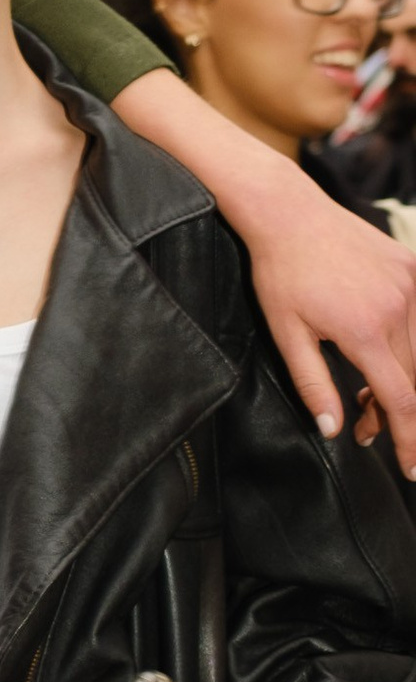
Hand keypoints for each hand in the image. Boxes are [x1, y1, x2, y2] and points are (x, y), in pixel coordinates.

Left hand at [245, 191, 415, 465]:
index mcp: (365, 331)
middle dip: (393, 415)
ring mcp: (411, 285)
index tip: (413, 468)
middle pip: (414, 381)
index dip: (409, 439)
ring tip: (365, 393)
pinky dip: (407, 347)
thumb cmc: (280, 274)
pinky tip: (379, 353)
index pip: (401, 401)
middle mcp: (398, 308)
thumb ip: (314, 386)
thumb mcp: (287, 335)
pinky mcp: (414, 268)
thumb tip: (334, 430)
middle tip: (363, 428)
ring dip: (400, 382)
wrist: (288, 214)